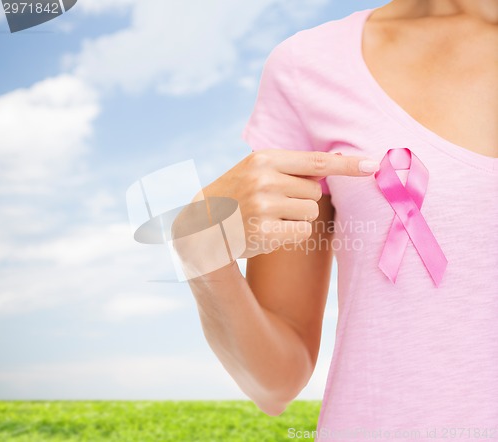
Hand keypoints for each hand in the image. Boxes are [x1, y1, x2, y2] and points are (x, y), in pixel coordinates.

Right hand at [198, 149, 379, 258]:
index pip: (315, 161)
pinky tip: (267, 231)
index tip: (374, 164)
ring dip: (296, 217)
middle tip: (273, 203)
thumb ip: (290, 167)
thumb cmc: (236, 193)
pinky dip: (291, 234)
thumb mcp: (255, 170)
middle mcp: (263, 180)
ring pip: (310, 212)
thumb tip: (335, 166)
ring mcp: (263, 207)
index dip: (347, 164)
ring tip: (268, 216)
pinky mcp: (264, 232)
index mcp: (263, 159)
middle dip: (301, 198)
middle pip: (315, 191)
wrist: (202, 224)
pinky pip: (302, 232)